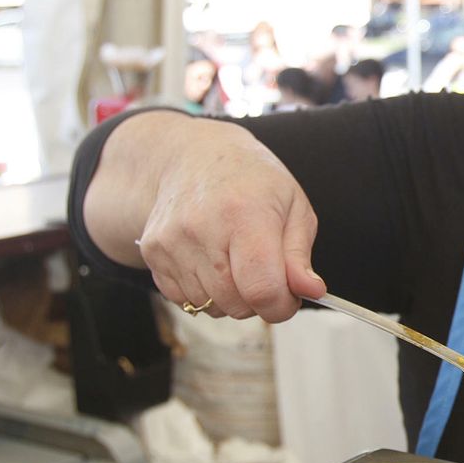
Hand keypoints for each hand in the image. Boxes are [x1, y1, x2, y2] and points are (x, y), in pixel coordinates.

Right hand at [101, 116, 324, 322]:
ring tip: (235, 259)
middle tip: (264, 271)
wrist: (193, 156)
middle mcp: (202, 229)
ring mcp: (171, 242)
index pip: (262, 289)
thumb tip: (311, 291)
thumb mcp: (293, 206)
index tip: (289, 297)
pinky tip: (211, 260)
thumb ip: (300, 255)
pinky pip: (184, 299)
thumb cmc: (252, 181)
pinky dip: (204, 292)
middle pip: (236, 304)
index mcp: (245, 214)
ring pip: (210, 307)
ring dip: (230, 297)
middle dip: (258, 300)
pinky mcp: (152, 253)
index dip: (281, 306)